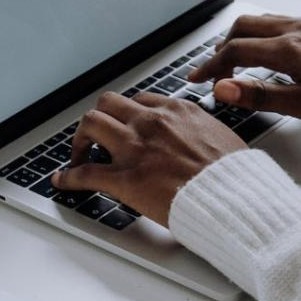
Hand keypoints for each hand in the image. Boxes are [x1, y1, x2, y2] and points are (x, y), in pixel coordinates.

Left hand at [51, 91, 246, 225]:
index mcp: (177, 111)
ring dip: (79, 140)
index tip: (122, 125)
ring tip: (77, 155)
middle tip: (95, 137)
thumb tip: (199, 137)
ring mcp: (136, 148)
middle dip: (98, 120)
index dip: (126, 114)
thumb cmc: (237, 177)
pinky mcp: (125, 178)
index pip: (139, 100)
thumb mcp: (222, 136)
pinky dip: (69, 177)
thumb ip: (201, 131)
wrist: (237, 199)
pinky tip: (62, 181)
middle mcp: (152, 122)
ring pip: (90, 125)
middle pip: (108, 104)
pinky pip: (85, 172)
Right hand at [189, 14, 300, 126]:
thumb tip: (224, 89)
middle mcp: (298, 29)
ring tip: (236, 60)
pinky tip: (273, 51)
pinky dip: (264, 33)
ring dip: (241, 38)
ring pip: (263, 21)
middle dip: (221, 48)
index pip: (234, 52)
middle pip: (243, 28)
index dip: (210, 67)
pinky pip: (283, 21)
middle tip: (213, 71)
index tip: (197, 80)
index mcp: (289, 49)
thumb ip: (262, 95)